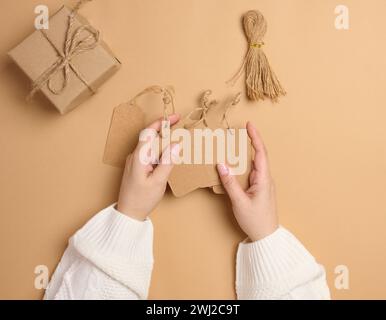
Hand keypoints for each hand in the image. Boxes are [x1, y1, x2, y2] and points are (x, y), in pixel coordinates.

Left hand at [117, 114, 179, 220]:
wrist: (128, 214)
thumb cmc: (142, 199)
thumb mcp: (158, 181)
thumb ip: (167, 162)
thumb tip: (176, 145)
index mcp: (139, 157)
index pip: (149, 132)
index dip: (162, 122)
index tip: (175, 117)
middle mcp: (134, 156)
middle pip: (149, 136)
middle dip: (164, 128)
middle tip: (178, 123)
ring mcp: (134, 162)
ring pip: (149, 145)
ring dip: (162, 140)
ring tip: (176, 138)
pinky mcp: (136, 168)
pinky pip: (148, 154)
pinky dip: (159, 150)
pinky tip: (167, 154)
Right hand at [217, 122, 277, 241]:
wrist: (266, 236)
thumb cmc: (255, 220)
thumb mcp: (240, 202)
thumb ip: (230, 183)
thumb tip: (221, 165)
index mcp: (263, 179)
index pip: (260, 153)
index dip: (255, 137)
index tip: (249, 125)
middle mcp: (265, 179)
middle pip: (258, 155)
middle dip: (250, 141)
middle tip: (238, 132)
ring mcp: (262, 184)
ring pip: (254, 164)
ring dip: (245, 154)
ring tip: (233, 145)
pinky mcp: (258, 189)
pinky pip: (251, 172)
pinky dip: (243, 165)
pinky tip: (235, 165)